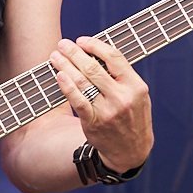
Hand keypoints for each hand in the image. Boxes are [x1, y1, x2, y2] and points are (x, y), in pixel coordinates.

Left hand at [48, 35, 152, 172]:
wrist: (131, 151)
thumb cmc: (132, 118)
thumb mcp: (137, 96)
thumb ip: (123, 77)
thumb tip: (97, 54)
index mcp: (136, 86)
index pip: (114, 57)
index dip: (95, 45)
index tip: (82, 40)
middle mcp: (122, 97)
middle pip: (94, 67)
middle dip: (75, 53)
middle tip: (63, 44)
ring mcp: (108, 110)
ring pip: (83, 82)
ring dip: (65, 66)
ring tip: (55, 57)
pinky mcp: (94, 122)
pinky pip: (77, 101)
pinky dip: (67, 86)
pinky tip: (59, 75)